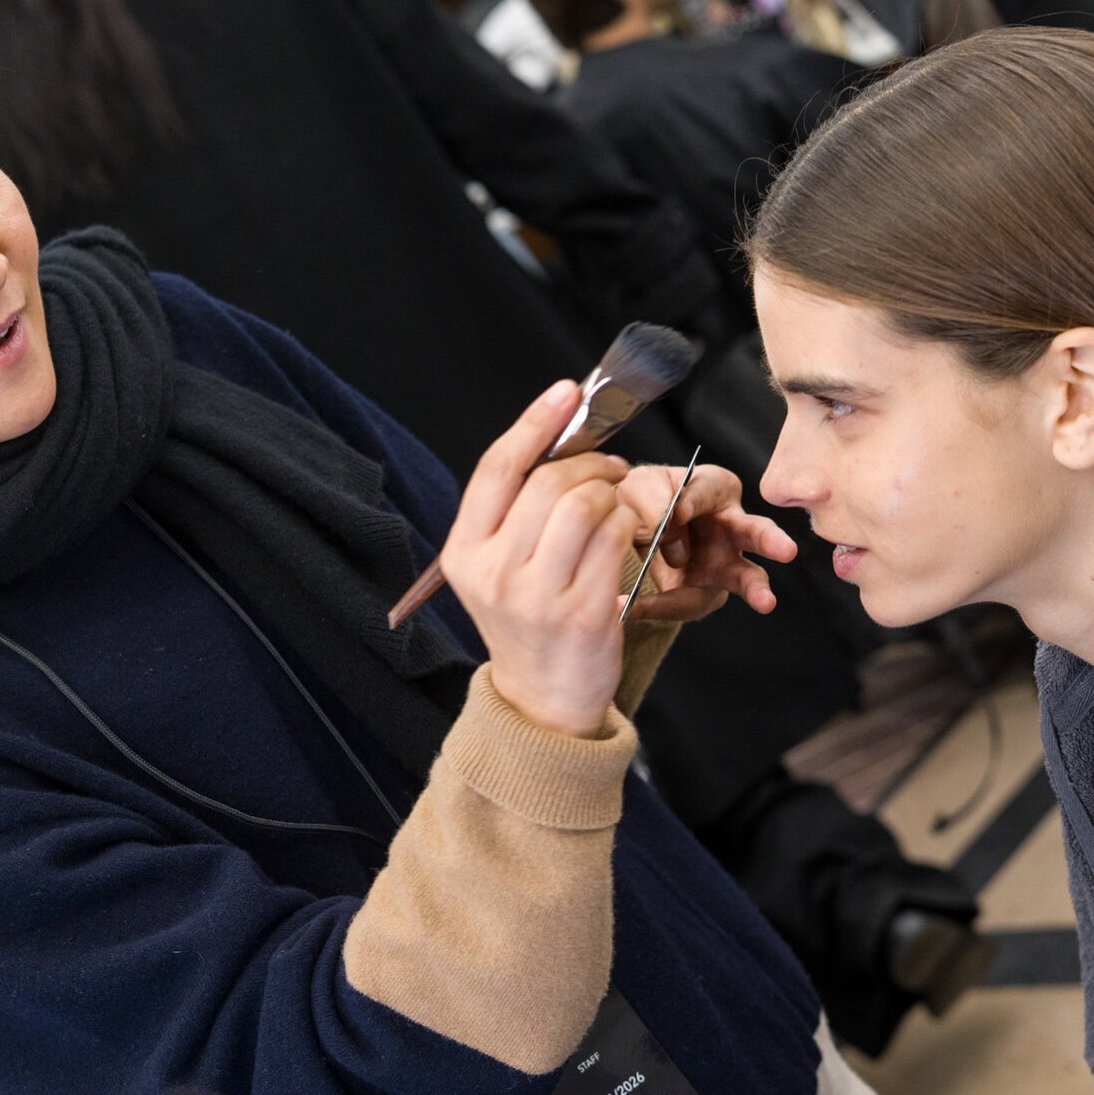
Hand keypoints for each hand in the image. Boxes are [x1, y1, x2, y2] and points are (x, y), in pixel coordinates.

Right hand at [440, 379, 640, 736]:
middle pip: (548, 483)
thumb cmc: (528, 622)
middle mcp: (494, 573)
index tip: (565, 393)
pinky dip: (630, 523)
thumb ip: (514, 512)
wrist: (542, 701)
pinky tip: (627, 533)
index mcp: (463, 554)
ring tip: (617, 504)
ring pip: (585, 504)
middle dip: (589, 464)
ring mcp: (538, 595)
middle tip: (610, 468)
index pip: (496, 470)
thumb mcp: (497, 568)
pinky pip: (616, 536)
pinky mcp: (583, 611)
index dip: (533, 423)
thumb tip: (559, 436)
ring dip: (612, 492)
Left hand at [617, 462, 796, 621]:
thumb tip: (669, 526)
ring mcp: (722, 564)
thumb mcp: (640, 486)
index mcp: (717, 490)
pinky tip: (633, 608)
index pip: (709, 490)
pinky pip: (689, 602)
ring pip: (743, 578)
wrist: (626, 533)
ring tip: (767, 602)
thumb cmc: (643, 501)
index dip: (694, 501)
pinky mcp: (702, 592)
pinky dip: (662, 606)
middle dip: (772, 541)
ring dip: (755, 589)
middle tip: (787, 550)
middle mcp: (730, 528)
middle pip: (756, 533)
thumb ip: (653, 498)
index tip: (678, 510)